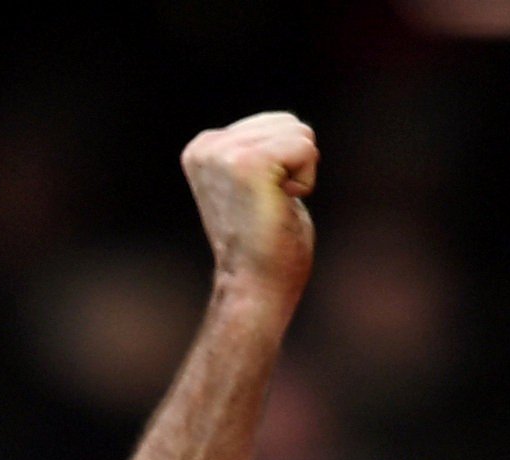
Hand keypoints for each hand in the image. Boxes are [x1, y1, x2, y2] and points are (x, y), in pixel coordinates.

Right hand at [182, 111, 317, 298]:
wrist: (255, 287)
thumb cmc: (265, 245)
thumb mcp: (254, 185)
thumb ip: (261, 151)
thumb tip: (288, 126)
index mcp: (203, 148)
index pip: (274, 123)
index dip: (284, 164)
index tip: (259, 201)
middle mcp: (207, 146)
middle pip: (288, 121)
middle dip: (294, 165)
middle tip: (269, 205)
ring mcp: (224, 153)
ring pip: (300, 132)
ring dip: (300, 174)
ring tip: (273, 206)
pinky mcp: (248, 163)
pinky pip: (306, 148)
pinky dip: (306, 181)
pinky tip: (280, 206)